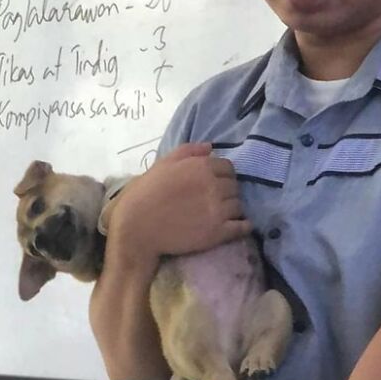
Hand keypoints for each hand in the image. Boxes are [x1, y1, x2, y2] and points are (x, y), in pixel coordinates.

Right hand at [107, 142, 251, 268]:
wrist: (137, 227)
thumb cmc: (146, 192)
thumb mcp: (163, 164)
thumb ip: (188, 151)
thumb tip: (210, 147)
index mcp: (202, 167)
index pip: (228, 167)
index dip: (222, 175)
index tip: (214, 183)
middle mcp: (214, 186)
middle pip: (234, 186)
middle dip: (227, 191)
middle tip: (216, 199)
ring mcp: (218, 210)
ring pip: (239, 206)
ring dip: (233, 208)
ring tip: (223, 213)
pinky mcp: (218, 232)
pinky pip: (242, 227)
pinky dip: (244, 226)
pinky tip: (239, 226)